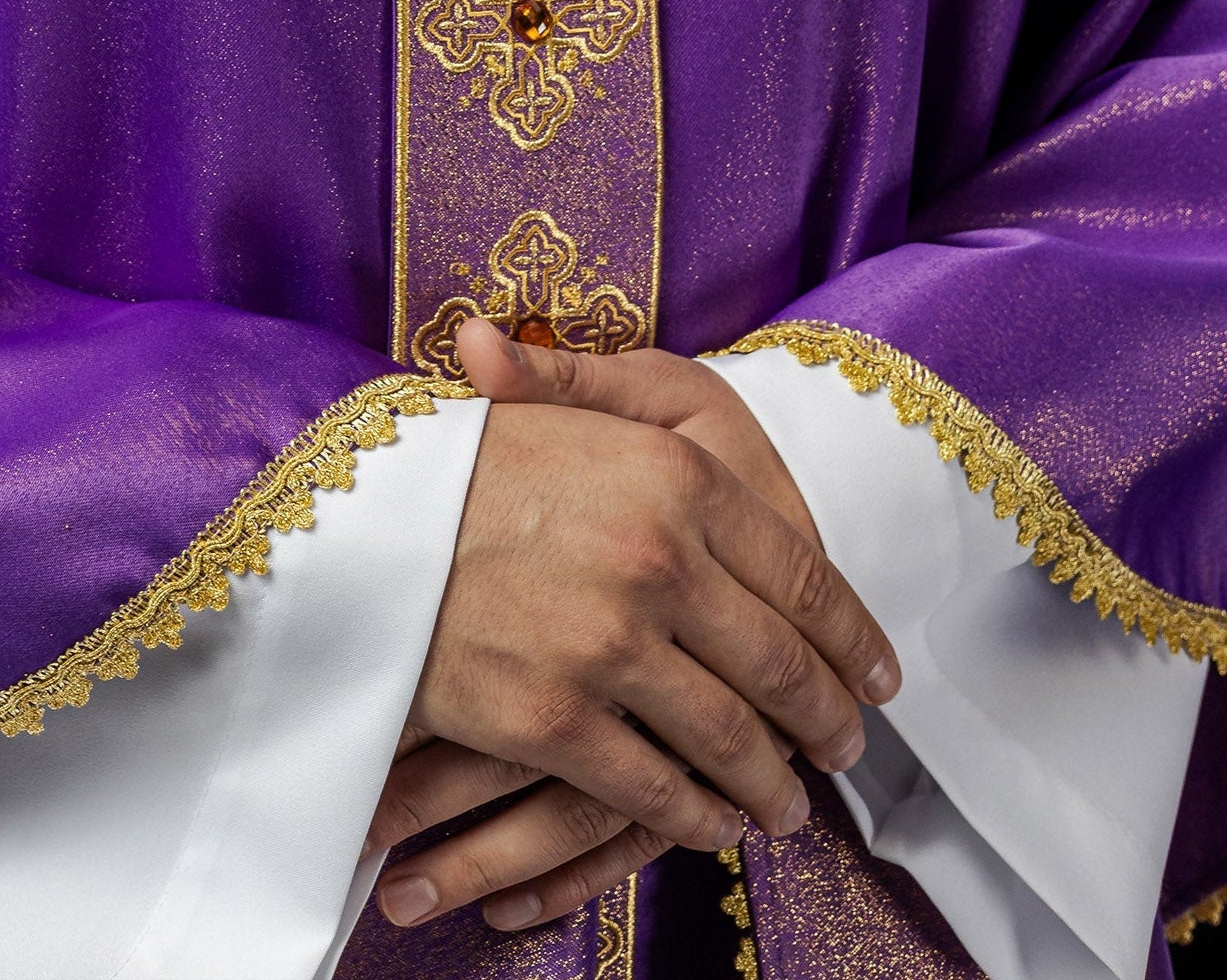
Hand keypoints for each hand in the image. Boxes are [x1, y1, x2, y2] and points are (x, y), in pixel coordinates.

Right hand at [371, 321, 898, 934]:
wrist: (349, 514)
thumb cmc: (460, 452)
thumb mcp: (565, 399)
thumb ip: (647, 418)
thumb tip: (725, 431)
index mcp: (678, 475)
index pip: (802, 574)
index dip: (852, 635)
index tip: (876, 674)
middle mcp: (661, 559)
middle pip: (781, 664)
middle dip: (826, 719)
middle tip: (844, 748)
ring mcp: (610, 646)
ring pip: (729, 738)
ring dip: (769, 785)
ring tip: (787, 806)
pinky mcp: (555, 720)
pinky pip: (654, 790)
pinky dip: (695, 819)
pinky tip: (713, 825)